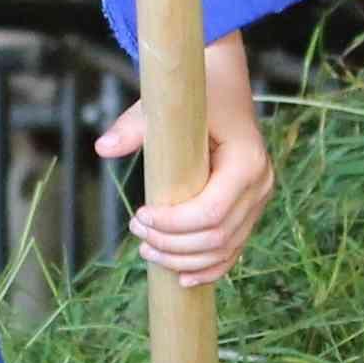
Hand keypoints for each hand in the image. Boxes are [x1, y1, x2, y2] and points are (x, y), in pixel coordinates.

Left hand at [101, 32, 273, 289]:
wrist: (224, 84)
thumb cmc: (194, 94)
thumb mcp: (164, 107)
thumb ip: (134, 128)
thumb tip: (102, 148)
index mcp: (246, 159)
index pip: (210, 212)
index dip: (173, 225)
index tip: (138, 216)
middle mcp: (260, 183)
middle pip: (217, 237)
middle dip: (173, 245)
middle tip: (136, 234)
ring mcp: (260, 199)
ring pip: (225, 249)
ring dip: (185, 260)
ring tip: (148, 251)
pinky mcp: (252, 209)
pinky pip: (234, 249)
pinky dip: (209, 268)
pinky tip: (182, 277)